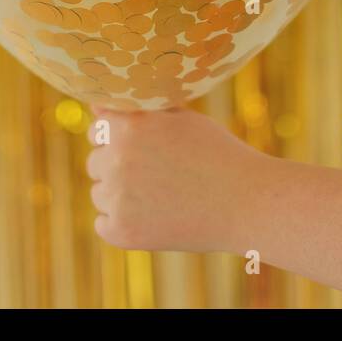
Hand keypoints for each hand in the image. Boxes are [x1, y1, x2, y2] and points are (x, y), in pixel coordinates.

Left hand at [86, 107, 270, 252]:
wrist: (247, 203)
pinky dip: (122, 224)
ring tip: (162, 198)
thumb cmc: (217, 155)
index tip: (146, 151)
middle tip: (158, 177)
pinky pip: (104, 224)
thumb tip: (96, 109)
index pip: (97, 129)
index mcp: (129, 126)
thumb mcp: (180, 119)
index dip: (121, 139)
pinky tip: (154, 219)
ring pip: (100, 195)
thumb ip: (138, 112)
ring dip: (120, 197)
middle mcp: (118, 158)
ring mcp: (118, 197)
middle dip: (118, 168)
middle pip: (94, 163)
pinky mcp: (122, 231)